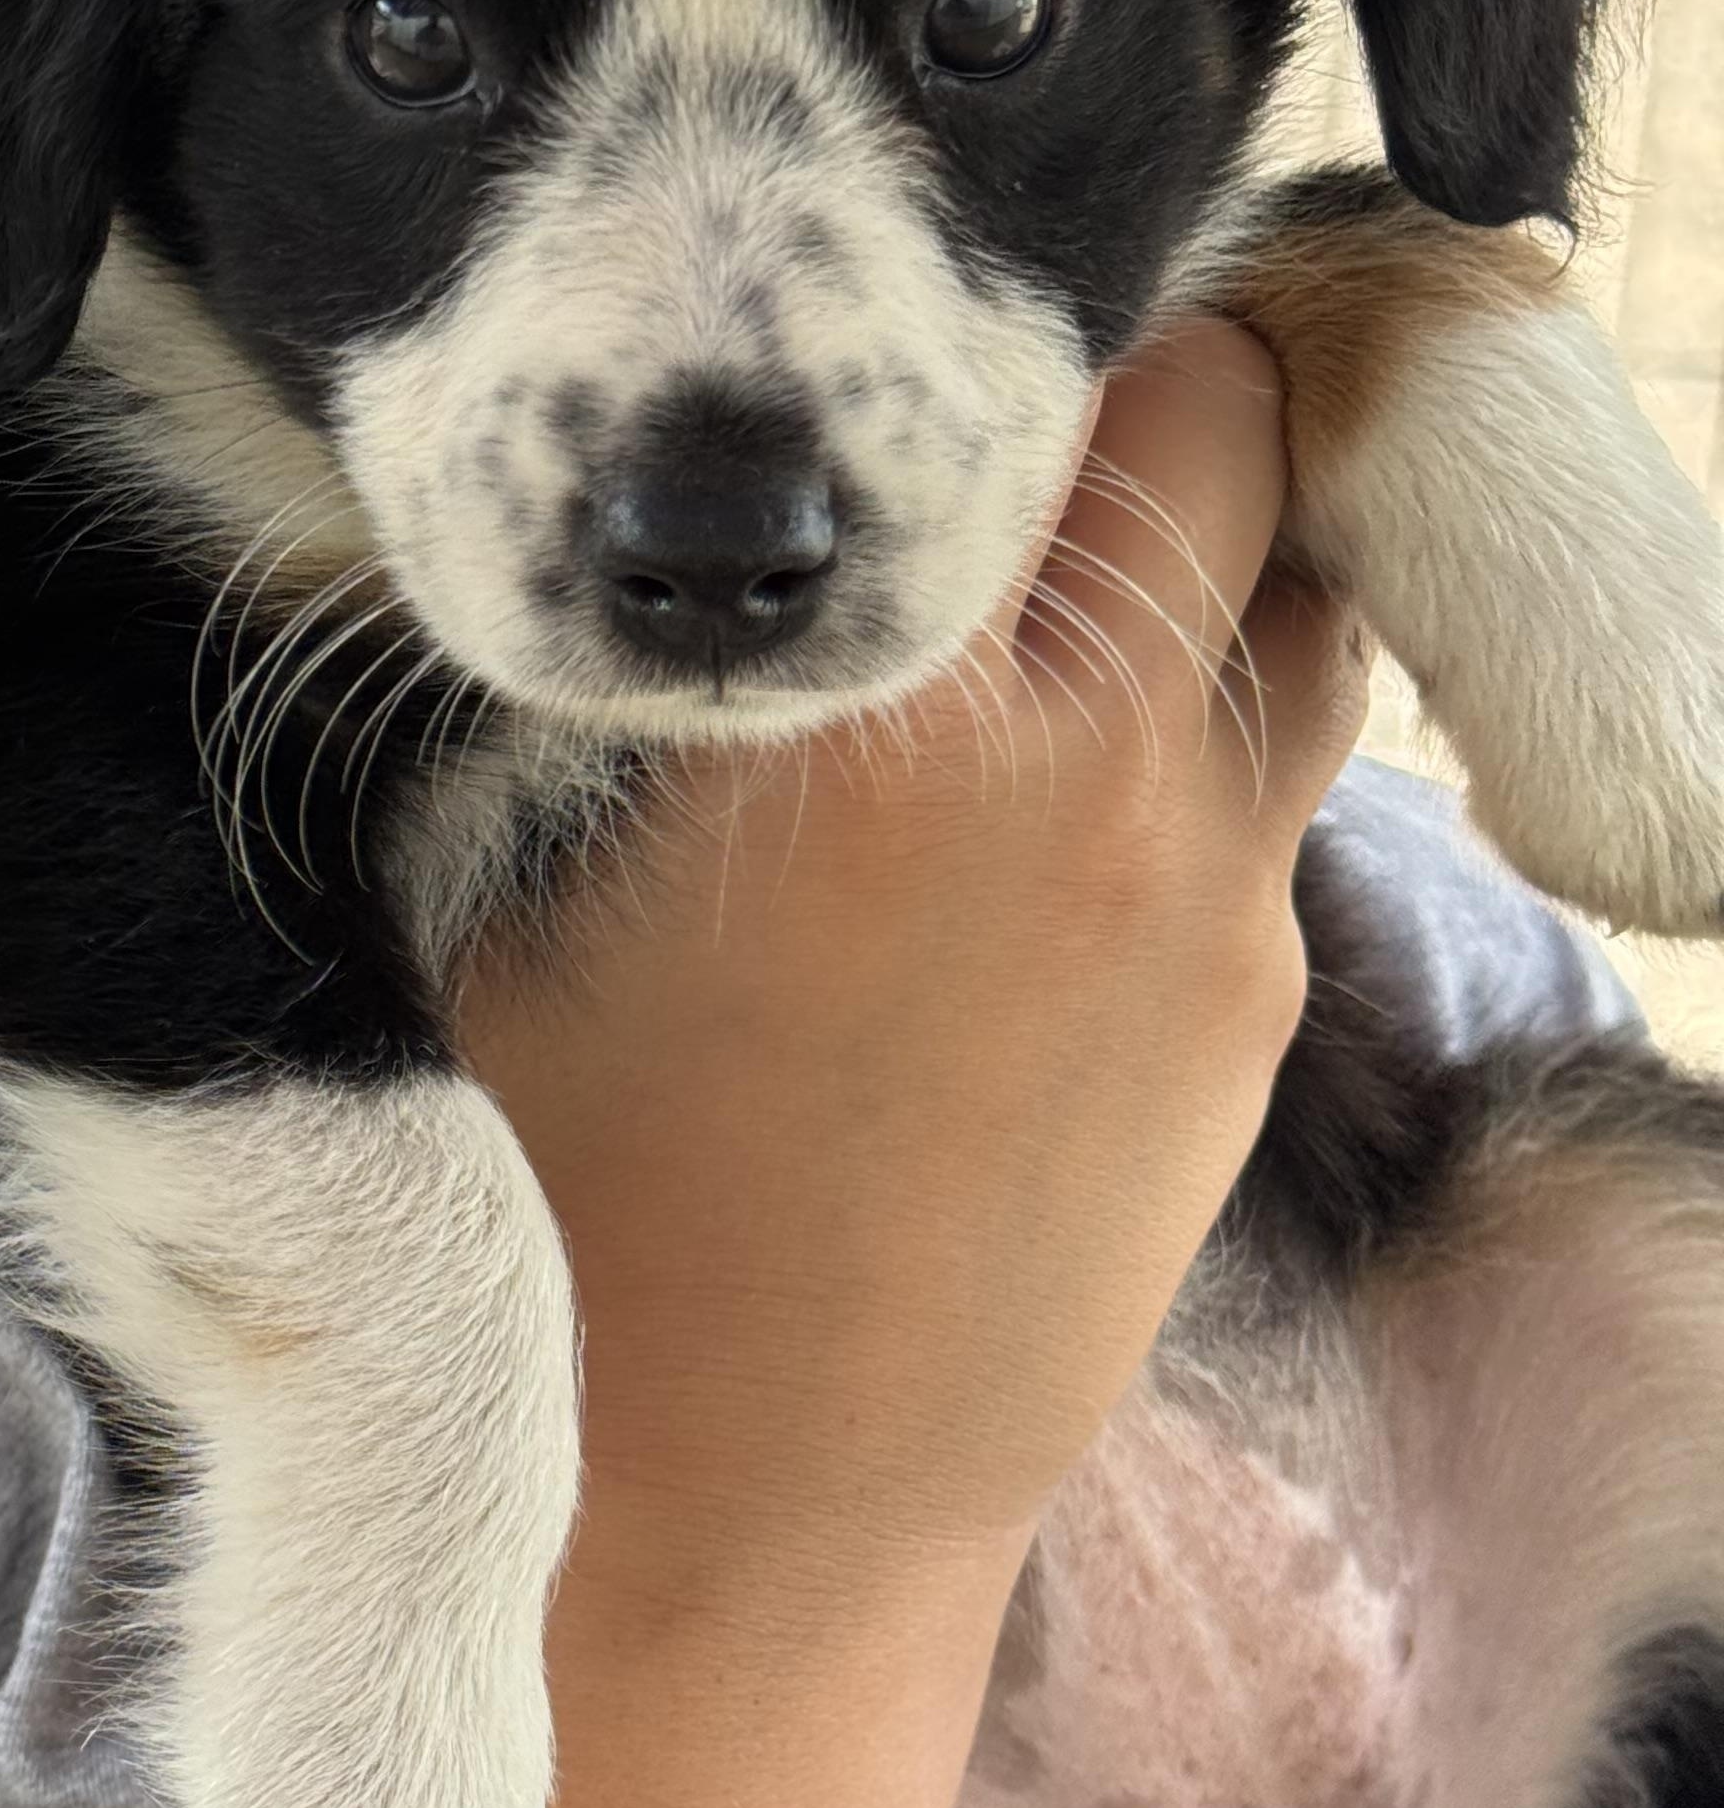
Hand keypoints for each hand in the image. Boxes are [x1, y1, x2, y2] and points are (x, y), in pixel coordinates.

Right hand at [458, 317, 1369, 1566]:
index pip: (1032, 370)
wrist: (742, 1501)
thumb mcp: (507, 872)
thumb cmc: (573, 1184)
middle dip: (1128, 387)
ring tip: (1042, 596)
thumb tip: (656, 466)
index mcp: (878, 716)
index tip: (910, 310)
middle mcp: (1094, 770)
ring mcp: (1212, 894)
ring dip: (1199, 551)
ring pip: (1300, 592)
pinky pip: (1270, 773)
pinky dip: (1196, 723)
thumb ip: (618, 646)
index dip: (981, 306)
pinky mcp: (1256, 1002)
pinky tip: (1047, 802)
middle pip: (1231, 428)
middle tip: (995, 420)